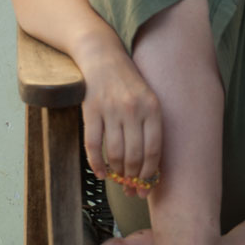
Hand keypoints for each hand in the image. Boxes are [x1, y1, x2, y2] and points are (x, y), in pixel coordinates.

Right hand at [80, 52, 162, 199]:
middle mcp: (133, 109)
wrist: (103, 57)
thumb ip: (150, 126)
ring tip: (118, 179)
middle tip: (131, 188)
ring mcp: (111, 110)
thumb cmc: (129, 83)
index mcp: (152, 107)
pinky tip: (101, 173)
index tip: (147, 186)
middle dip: (133, 177)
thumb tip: (150, 165)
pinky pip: (93, 145)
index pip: (154, 149)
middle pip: (134, 155)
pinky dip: (97, 164)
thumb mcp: (148, 98)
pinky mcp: (90, 111)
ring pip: (115, 153)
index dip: (150, 172)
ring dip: (117, 172)